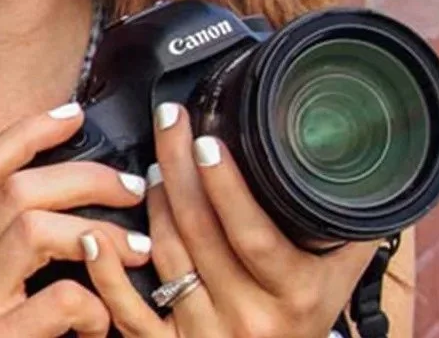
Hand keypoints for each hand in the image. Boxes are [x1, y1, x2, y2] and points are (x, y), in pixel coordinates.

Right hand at [0, 102, 151, 336]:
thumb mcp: (20, 290)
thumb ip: (41, 247)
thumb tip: (97, 194)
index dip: (28, 133)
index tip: (74, 114)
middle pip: (14, 189)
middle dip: (83, 177)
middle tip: (132, 187)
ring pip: (30, 228)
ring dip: (95, 230)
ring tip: (136, 247)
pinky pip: (56, 301)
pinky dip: (94, 305)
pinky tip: (106, 323)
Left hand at [79, 102, 380, 337]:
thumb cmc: (304, 314)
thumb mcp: (335, 274)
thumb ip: (338, 223)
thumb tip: (345, 160)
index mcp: (294, 295)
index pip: (252, 234)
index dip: (226, 187)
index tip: (207, 141)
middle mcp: (249, 318)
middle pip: (200, 232)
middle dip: (179, 166)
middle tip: (170, 122)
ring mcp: (206, 336)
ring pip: (166, 256)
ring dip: (152, 201)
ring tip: (154, 162)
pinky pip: (129, 314)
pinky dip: (106, 274)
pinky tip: (93, 237)